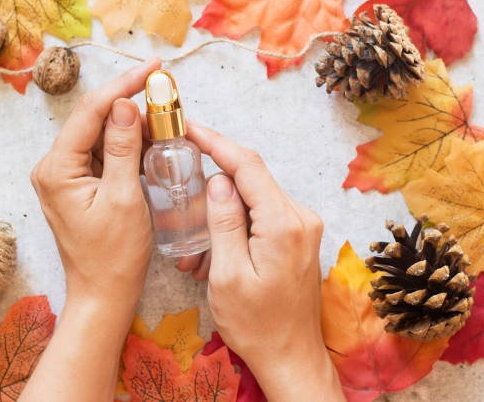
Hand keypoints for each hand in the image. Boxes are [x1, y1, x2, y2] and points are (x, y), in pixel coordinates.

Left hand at [22, 59, 161, 401]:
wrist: (103, 295)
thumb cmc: (113, 256)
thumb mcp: (123, 198)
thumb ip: (122, 148)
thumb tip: (125, 104)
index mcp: (57, 168)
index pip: (91, 111)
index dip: (123, 85)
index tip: (153, 68)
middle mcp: (53, 167)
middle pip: (94, 120)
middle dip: (130, 107)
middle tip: (166, 100)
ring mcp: (64, 176)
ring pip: (101, 136)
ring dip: (132, 128)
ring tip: (164, 124)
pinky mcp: (77, 186)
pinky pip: (103, 155)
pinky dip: (127, 148)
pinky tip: (150, 145)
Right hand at [181, 121, 344, 401]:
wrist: (291, 356)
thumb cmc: (257, 325)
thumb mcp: (228, 275)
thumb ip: (224, 221)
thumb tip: (218, 180)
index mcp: (283, 223)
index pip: (247, 165)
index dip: (216, 141)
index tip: (189, 128)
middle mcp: (300, 217)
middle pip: (251, 178)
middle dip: (213, 183)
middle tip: (181, 196)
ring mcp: (302, 227)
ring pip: (254, 198)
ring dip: (222, 211)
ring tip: (197, 249)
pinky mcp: (298, 237)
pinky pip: (262, 216)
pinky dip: (236, 224)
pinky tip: (216, 251)